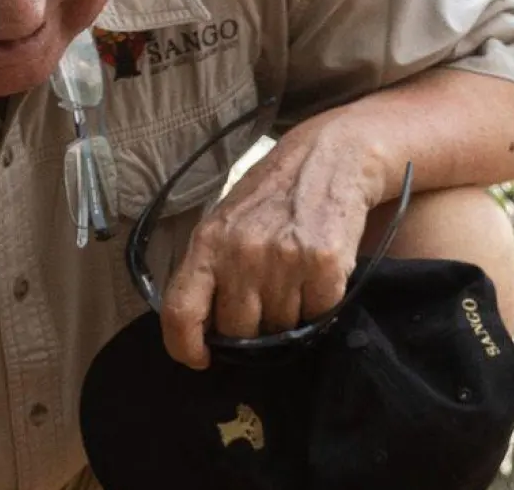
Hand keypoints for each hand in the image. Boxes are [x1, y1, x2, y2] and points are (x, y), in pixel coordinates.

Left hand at [158, 116, 393, 368]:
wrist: (332, 155)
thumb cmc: (274, 193)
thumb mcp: (227, 221)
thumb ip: (211, 270)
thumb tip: (203, 330)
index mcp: (209, 242)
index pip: (181, 312)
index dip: (185, 347)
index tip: (201, 358)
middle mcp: (242, 253)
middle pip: (238, 332)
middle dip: (251, 328)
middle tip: (266, 301)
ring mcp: (284, 260)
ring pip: (281, 330)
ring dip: (289, 316)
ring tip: (295, 278)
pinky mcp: (323, 264)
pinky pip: (318, 316)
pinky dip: (320, 306)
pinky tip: (319, 276)